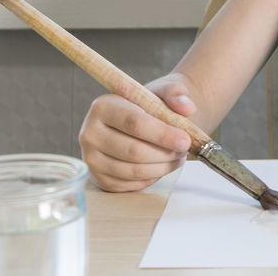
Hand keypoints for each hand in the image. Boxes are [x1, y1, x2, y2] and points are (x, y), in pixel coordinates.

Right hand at [78, 73, 197, 191]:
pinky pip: (131, 184)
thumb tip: (187, 106)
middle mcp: (90, 133)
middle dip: (165, 153)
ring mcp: (92, 159)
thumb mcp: (163, 91)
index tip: (185, 140)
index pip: (134, 123)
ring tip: (177, 157)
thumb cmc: (149, 106)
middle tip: (184, 150)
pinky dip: (152, 177)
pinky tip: (162, 165)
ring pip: (134, 170)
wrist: (137, 122)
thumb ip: (176, 93)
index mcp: (103, 106)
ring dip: (162, 167)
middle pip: (133, 150)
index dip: (162, 134)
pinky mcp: (99, 179)